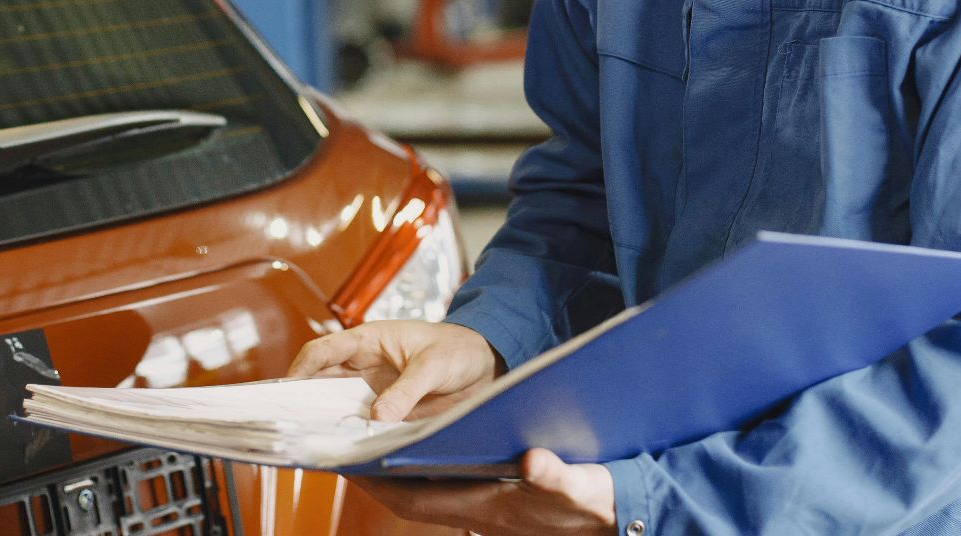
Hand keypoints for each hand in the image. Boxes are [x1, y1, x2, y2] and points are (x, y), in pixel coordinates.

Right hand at [287, 320, 502, 421]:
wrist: (485, 364)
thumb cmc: (459, 349)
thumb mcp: (434, 365)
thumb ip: (407, 390)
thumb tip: (377, 417)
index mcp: (369, 341)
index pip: (323, 351)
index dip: (301, 369)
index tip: (288, 391)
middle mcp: (364, 366)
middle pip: (321, 382)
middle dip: (305, 401)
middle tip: (293, 424)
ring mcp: (373, 390)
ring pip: (337, 406)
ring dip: (328, 421)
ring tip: (316, 440)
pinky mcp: (387, 411)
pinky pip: (361, 424)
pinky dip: (352, 435)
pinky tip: (348, 449)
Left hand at [350, 448, 616, 535]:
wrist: (616, 515)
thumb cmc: (597, 501)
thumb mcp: (582, 486)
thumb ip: (558, 477)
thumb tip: (534, 462)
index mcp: (490, 508)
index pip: (417, 499)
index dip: (379, 483)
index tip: (349, 464)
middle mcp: (479, 512)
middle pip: (412, 496)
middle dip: (375, 477)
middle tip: (343, 450)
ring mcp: (486, 508)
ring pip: (426, 492)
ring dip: (397, 473)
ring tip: (370, 445)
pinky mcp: (496, 501)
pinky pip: (447, 487)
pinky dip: (427, 471)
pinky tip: (422, 448)